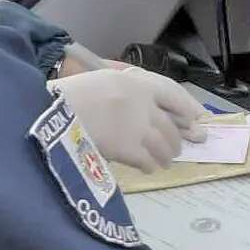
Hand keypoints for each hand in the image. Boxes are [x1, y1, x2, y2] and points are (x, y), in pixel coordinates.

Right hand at [54, 67, 206, 171]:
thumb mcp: (100, 80)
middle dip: (175, 138)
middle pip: (169, 124)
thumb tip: (140, 109)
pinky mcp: (129, 148)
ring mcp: (138, 127)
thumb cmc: (68, 97)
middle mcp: (141, 103)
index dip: (187, 106)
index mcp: (133, 82)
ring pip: (164, 144)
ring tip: (165, 161)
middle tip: (177, 147)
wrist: (52, 115)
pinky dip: (151, 165)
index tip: (197, 117)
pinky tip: (149, 169)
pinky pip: (148, 160)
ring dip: (166, 155)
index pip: (172, 93)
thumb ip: (124, 92)